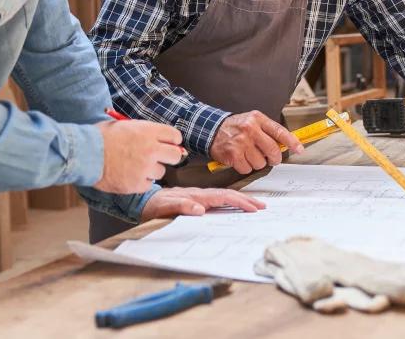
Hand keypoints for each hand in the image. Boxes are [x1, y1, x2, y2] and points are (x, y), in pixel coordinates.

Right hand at [94, 120, 185, 193]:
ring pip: (161, 172)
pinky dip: (140, 181)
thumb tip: (162, 139)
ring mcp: (145, 168)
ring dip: (151, 170)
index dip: (172, 141)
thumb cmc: (102, 136)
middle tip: (158, 157)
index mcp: (149, 132)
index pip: (176, 137)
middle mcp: (151, 150)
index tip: (167, 144)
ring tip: (134, 165)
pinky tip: (128, 174)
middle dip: (169, 156)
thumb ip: (146, 131)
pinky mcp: (137, 184)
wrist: (85, 153)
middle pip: (176, 156)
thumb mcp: (126, 125)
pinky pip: (148, 184)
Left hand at [139, 187, 265, 221]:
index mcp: (196, 195)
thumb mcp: (164, 208)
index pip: (222, 197)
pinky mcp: (197, 201)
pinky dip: (230, 203)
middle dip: (246, 200)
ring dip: (240, 200)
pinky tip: (235, 207)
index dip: (239, 202)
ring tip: (254, 205)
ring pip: (224, 197)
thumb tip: (199, 209)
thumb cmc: (153, 206)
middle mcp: (199, 194)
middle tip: (262, 206)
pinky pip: (217, 201)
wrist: (142, 201)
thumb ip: (180, 206)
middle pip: (227, 195)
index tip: (253, 208)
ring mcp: (199, 197)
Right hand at [209, 111, 303, 174]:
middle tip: (272, 159)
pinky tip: (240, 159)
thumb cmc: (234, 127)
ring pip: (261, 163)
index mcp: (257, 119)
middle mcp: (250, 130)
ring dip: (257, 163)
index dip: (292, 142)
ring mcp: (241, 143)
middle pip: (273, 150)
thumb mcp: (252, 121)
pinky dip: (245, 167)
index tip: (299, 150)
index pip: (279, 131)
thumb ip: (267, 131)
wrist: (211, 129)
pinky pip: (247, 169)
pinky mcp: (233, 155)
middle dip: (275, 158)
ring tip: (249, 155)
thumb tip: (285, 145)